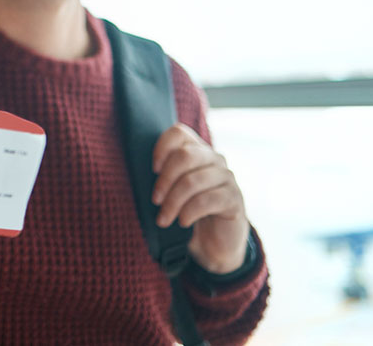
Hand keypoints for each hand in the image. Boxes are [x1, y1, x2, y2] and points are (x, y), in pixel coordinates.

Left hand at [151, 123, 249, 273]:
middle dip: (165, 180)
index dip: (162, 147)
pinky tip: (183, 222)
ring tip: (164, 219)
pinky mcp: (234, 198)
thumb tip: (138, 170)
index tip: (153, 170)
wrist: (215, 241)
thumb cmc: (187, 209)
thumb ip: (162, 174)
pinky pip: (207, 200)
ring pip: (193, 181)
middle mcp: (214, 158)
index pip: (179, 132)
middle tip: (155, 201)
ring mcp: (227, 177)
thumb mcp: (172, 189)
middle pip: (185, 155)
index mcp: (196, 150)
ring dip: (173, 202)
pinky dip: (189, 212)